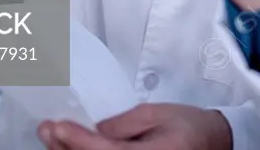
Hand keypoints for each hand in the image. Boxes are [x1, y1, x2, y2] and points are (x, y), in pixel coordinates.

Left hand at [37, 104, 232, 149]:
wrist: (212, 143)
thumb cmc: (189, 126)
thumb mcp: (158, 113)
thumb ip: (124, 123)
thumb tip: (94, 130)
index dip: (79, 141)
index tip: (58, 126)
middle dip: (66, 149)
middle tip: (47, 129)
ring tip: (53, 137)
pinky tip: (69, 149)